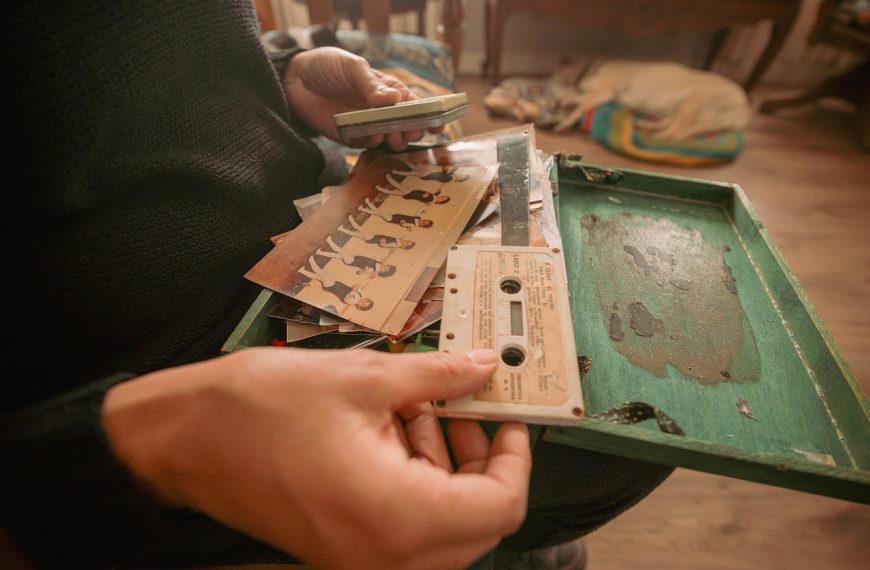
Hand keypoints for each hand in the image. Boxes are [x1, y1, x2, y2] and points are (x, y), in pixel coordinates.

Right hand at [102, 348, 530, 569]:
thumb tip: (483, 368)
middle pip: (476, 522)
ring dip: (443, 467)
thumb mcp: (362, 378)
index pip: (500, 507)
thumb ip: (438, 376)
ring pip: (441, 526)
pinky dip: (412, 481)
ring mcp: (359, 559)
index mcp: (396, 516)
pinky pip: (404, 527)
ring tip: (415, 408)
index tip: (506, 417)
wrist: (180, 438)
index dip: (515, 457)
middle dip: (478, 459)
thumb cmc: (256, 409)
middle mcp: (383, 555)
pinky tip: (388, 429)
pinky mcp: (342, 549)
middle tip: (463, 407)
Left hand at [283, 46, 439, 149]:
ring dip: (396, 139)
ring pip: (389, 138)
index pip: (413, 104)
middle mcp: (380, 110)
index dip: (429, 114)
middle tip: (412, 131)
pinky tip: (375, 137)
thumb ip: (372, 85)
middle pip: (406, 124)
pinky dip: (373, 142)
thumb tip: (396, 99)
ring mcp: (366, 124)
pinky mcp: (350, 136)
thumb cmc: (327, 66)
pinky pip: (366, 143)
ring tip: (396, 136)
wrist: (294, 79)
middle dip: (413, 129)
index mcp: (387, 90)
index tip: (439, 122)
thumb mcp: (352, 67)